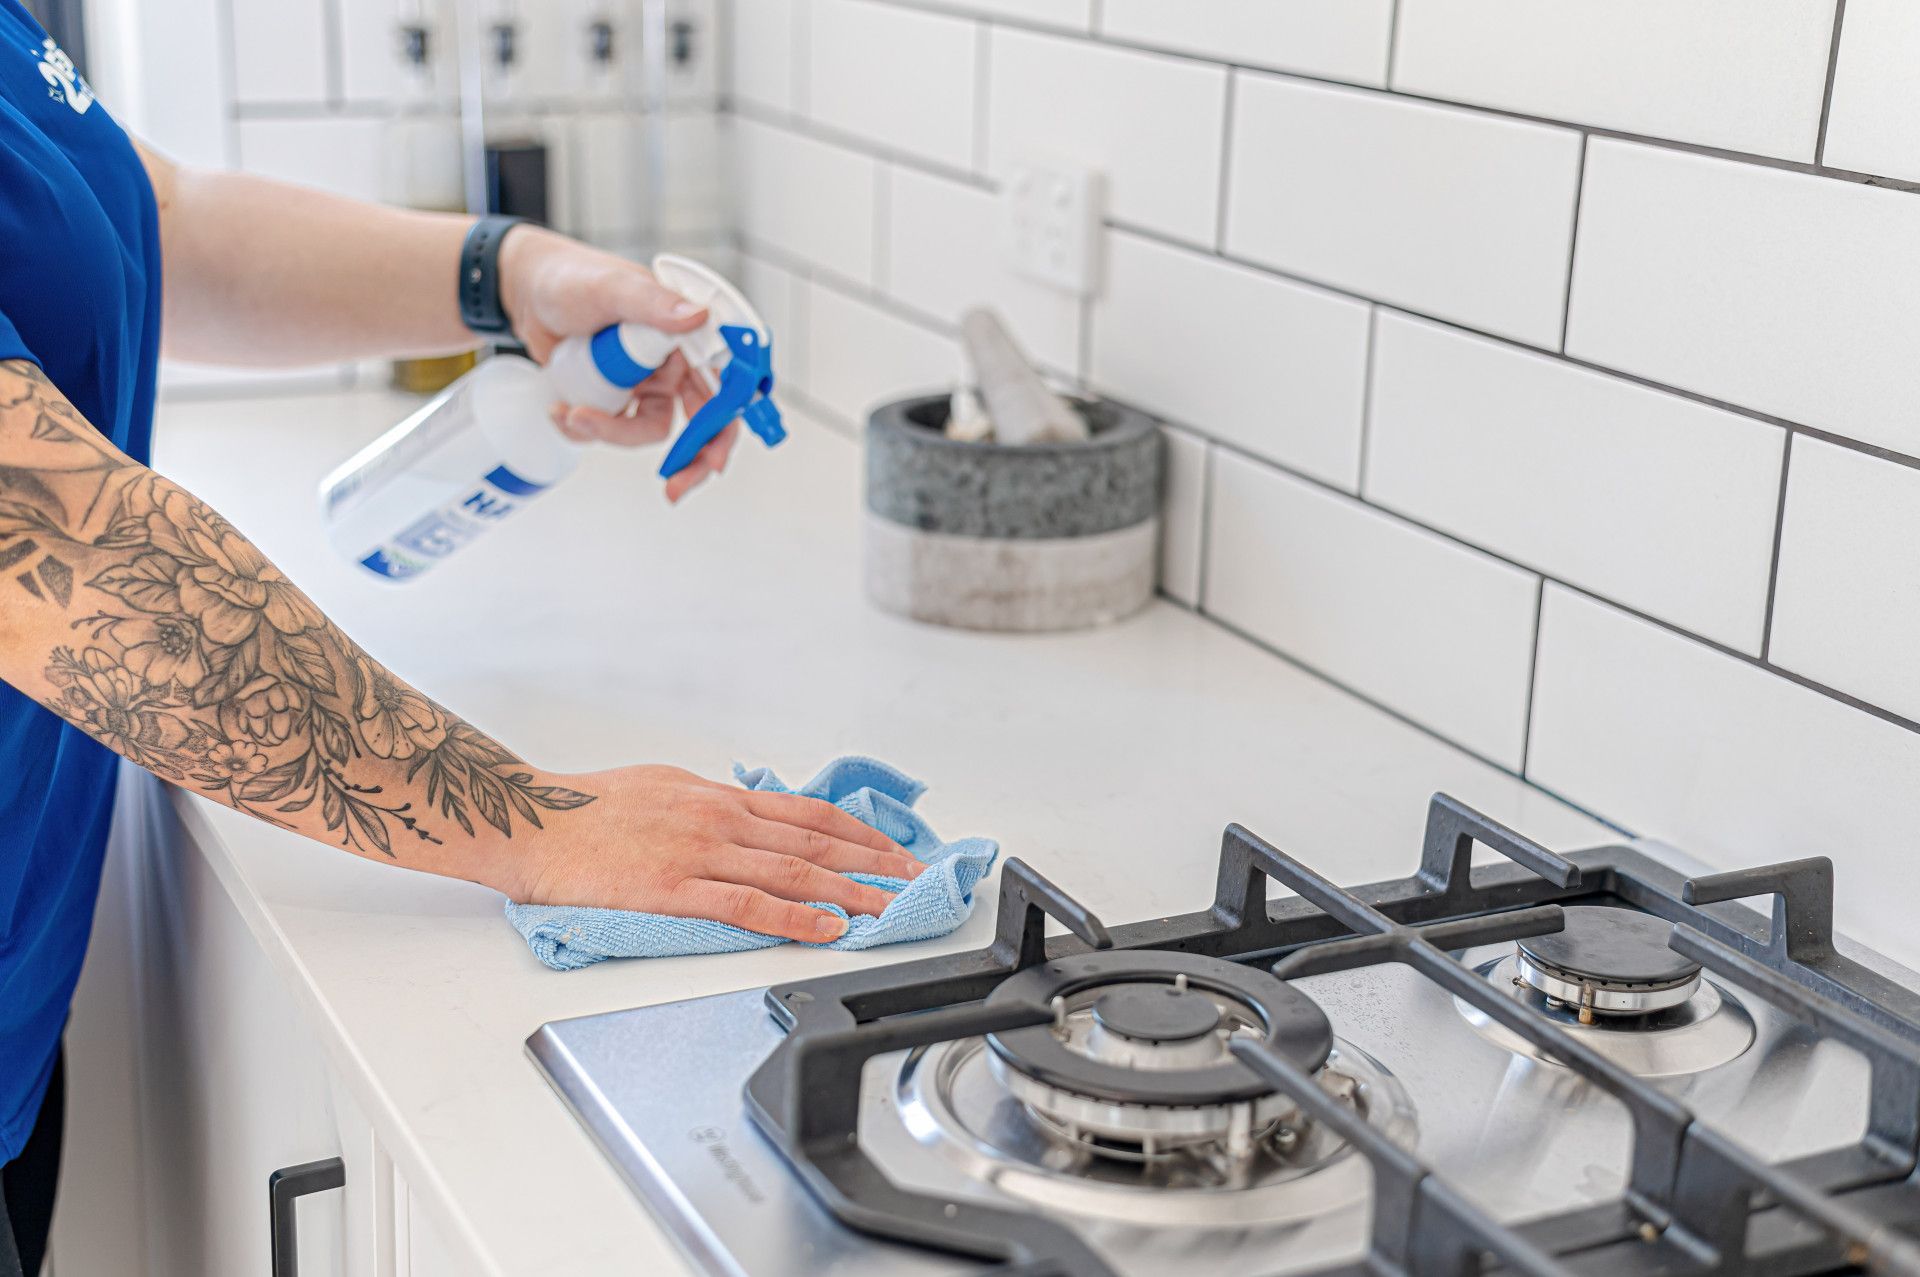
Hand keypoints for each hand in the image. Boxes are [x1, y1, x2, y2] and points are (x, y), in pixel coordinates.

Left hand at [496, 226, 735, 502]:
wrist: (525, 292)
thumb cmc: (571, 277)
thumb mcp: (612, 288)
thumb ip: (654, 303)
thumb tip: (697, 317)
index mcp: (687, 332)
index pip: (724, 382)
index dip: (727, 422)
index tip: (715, 458)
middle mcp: (674, 361)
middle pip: (702, 421)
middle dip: (690, 459)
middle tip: (674, 488)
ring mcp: (645, 382)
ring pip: (649, 431)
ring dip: (613, 434)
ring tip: (573, 415)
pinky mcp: (616, 397)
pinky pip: (613, 428)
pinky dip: (586, 429)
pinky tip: (560, 410)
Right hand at [504, 764, 925, 941]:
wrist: (531, 822)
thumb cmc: (587, 808)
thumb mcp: (664, 788)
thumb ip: (711, 808)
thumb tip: (747, 820)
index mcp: (719, 797)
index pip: (808, 815)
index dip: (859, 835)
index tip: (894, 852)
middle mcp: (720, 819)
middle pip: (814, 843)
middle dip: (872, 864)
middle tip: (913, 882)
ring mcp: (700, 853)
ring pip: (793, 873)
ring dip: (849, 893)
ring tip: (888, 910)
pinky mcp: (675, 890)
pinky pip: (749, 906)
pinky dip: (796, 918)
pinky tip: (827, 929)